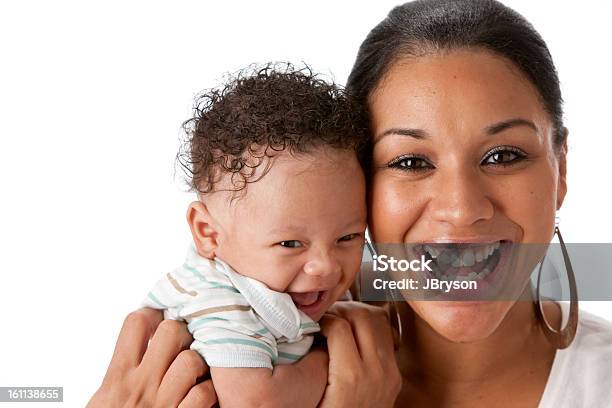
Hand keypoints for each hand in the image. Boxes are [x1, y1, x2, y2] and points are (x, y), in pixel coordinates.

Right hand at [87, 308, 217, 407]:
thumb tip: (140, 343)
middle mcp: (141, 386)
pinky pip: (205, 394)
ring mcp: (163, 404)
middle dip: (182, 333)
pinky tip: (202, 398)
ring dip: (199, 364)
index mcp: (117, 377)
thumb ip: (121, 372)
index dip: (151, 315)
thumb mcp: (104, 401)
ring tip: (195, 373)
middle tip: (183, 345)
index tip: (158, 321)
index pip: (136, 323)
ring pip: (192, 359)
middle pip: (172, 331)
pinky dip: (208, 394)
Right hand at [318, 302, 401, 407]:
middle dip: (343, 310)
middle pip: (363, 317)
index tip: (314, 324)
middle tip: (328, 316)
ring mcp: (389, 373)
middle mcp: (375, 372)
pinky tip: (356, 333)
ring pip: (379, 321)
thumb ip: (312, 362)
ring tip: (342, 320)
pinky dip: (372, 327)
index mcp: (351, 377)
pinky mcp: (395, 375)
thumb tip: (304, 331)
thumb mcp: (313, 394)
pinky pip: (388, 337)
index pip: (340, 326)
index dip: (324, 319)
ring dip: (359, 314)